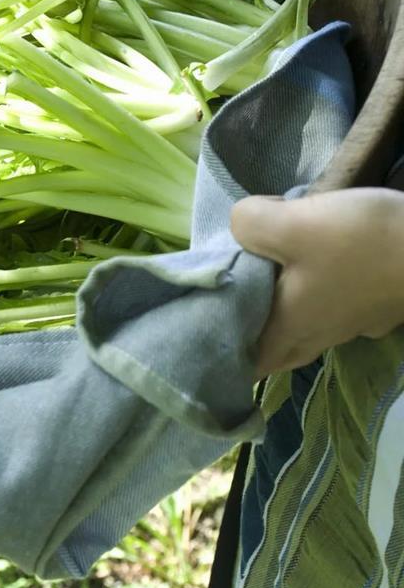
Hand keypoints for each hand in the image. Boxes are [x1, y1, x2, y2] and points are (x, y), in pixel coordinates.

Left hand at [231, 188, 403, 378]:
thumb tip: (241, 226)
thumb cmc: (360, 243)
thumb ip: (248, 225)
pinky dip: (322, 295)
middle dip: (256, 337)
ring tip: (270, 281)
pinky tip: (319, 269)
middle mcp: (320, 335)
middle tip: (235, 307)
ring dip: (288, 314)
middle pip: (279, 349)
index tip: (208, 334)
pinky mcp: (379, 304)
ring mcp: (355, 323)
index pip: (249, 363)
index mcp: (289, 328)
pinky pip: (338, 307)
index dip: (226, 357)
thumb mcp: (290, 223)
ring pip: (309, 328)